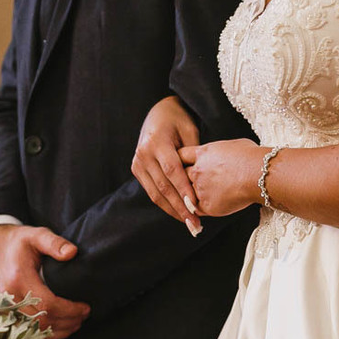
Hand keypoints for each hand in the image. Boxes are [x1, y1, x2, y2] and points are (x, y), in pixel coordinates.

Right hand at [0, 224, 90, 338]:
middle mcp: (8, 298)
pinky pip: (21, 335)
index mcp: (18, 279)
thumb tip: (72, 252)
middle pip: (42, 322)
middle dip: (67, 323)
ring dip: (58, 333)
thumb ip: (54, 243)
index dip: (70, 311)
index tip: (85, 308)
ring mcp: (2, 308)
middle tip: (83, 317)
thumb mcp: (35, 235)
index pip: (48, 305)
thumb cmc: (16, 242)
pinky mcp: (0, 314)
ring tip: (74, 325)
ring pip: (33, 332)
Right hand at [132, 95, 202, 233]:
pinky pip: (152, 191)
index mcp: (156, 142)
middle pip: (163, 186)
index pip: (172, 170)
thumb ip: (194, 154)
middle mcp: (143, 153)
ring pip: (155, 193)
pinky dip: (166, 204)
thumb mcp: (190, 130)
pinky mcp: (136, 169)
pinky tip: (180, 214)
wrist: (157, 113)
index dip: (184, 190)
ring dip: (173, 211)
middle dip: (180, 207)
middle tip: (195, 224)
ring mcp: (137, 162)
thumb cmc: (179, 120)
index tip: (196, 207)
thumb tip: (202, 181)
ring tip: (190, 225)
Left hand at [178, 140, 267, 217]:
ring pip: (188, 193)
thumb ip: (219, 152)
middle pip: (181, 175)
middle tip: (191, 182)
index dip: (180, 160)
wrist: (260, 174)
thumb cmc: (252, 158)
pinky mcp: (208, 205)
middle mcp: (198, 170)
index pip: (181, 155)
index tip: (181, 164)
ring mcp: (201, 189)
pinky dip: (200, 208)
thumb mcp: (232, 145)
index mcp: (203, 153)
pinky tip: (209, 205)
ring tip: (206, 195)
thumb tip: (222, 155)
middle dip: (184, 178)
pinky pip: (197, 209)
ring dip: (193, 194)